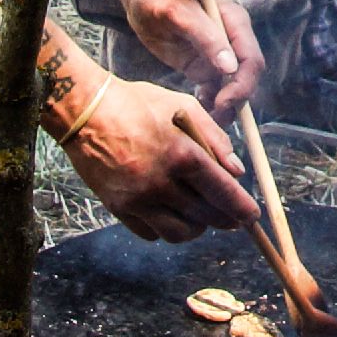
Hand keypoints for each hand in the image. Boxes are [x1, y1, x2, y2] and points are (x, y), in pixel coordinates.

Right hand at [60, 75, 264, 241]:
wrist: (85, 112)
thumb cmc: (137, 104)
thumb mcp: (182, 106)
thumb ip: (215, 138)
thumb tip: (237, 171)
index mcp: (181, 154)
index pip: (222, 191)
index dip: (241, 208)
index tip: (252, 217)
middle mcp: (160, 182)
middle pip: (204, 217)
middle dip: (223, 220)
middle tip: (231, 218)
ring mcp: (137, 199)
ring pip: (178, 233)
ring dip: (195, 228)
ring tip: (199, 215)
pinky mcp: (118, 209)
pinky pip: (151, 233)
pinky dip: (166, 228)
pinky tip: (170, 213)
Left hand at [115, 0, 263, 118]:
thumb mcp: (178, 13)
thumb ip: (205, 36)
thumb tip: (230, 67)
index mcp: (233, 22)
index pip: (251, 59)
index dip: (242, 85)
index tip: (223, 103)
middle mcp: (232, 39)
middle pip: (246, 76)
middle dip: (235, 100)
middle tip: (213, 118)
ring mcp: (219, 53)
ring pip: (232, 87)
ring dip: (224, 106)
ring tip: (204, 120)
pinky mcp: (204, 65)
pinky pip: (215, 90)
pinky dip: (209, 103)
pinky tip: (196, 107)